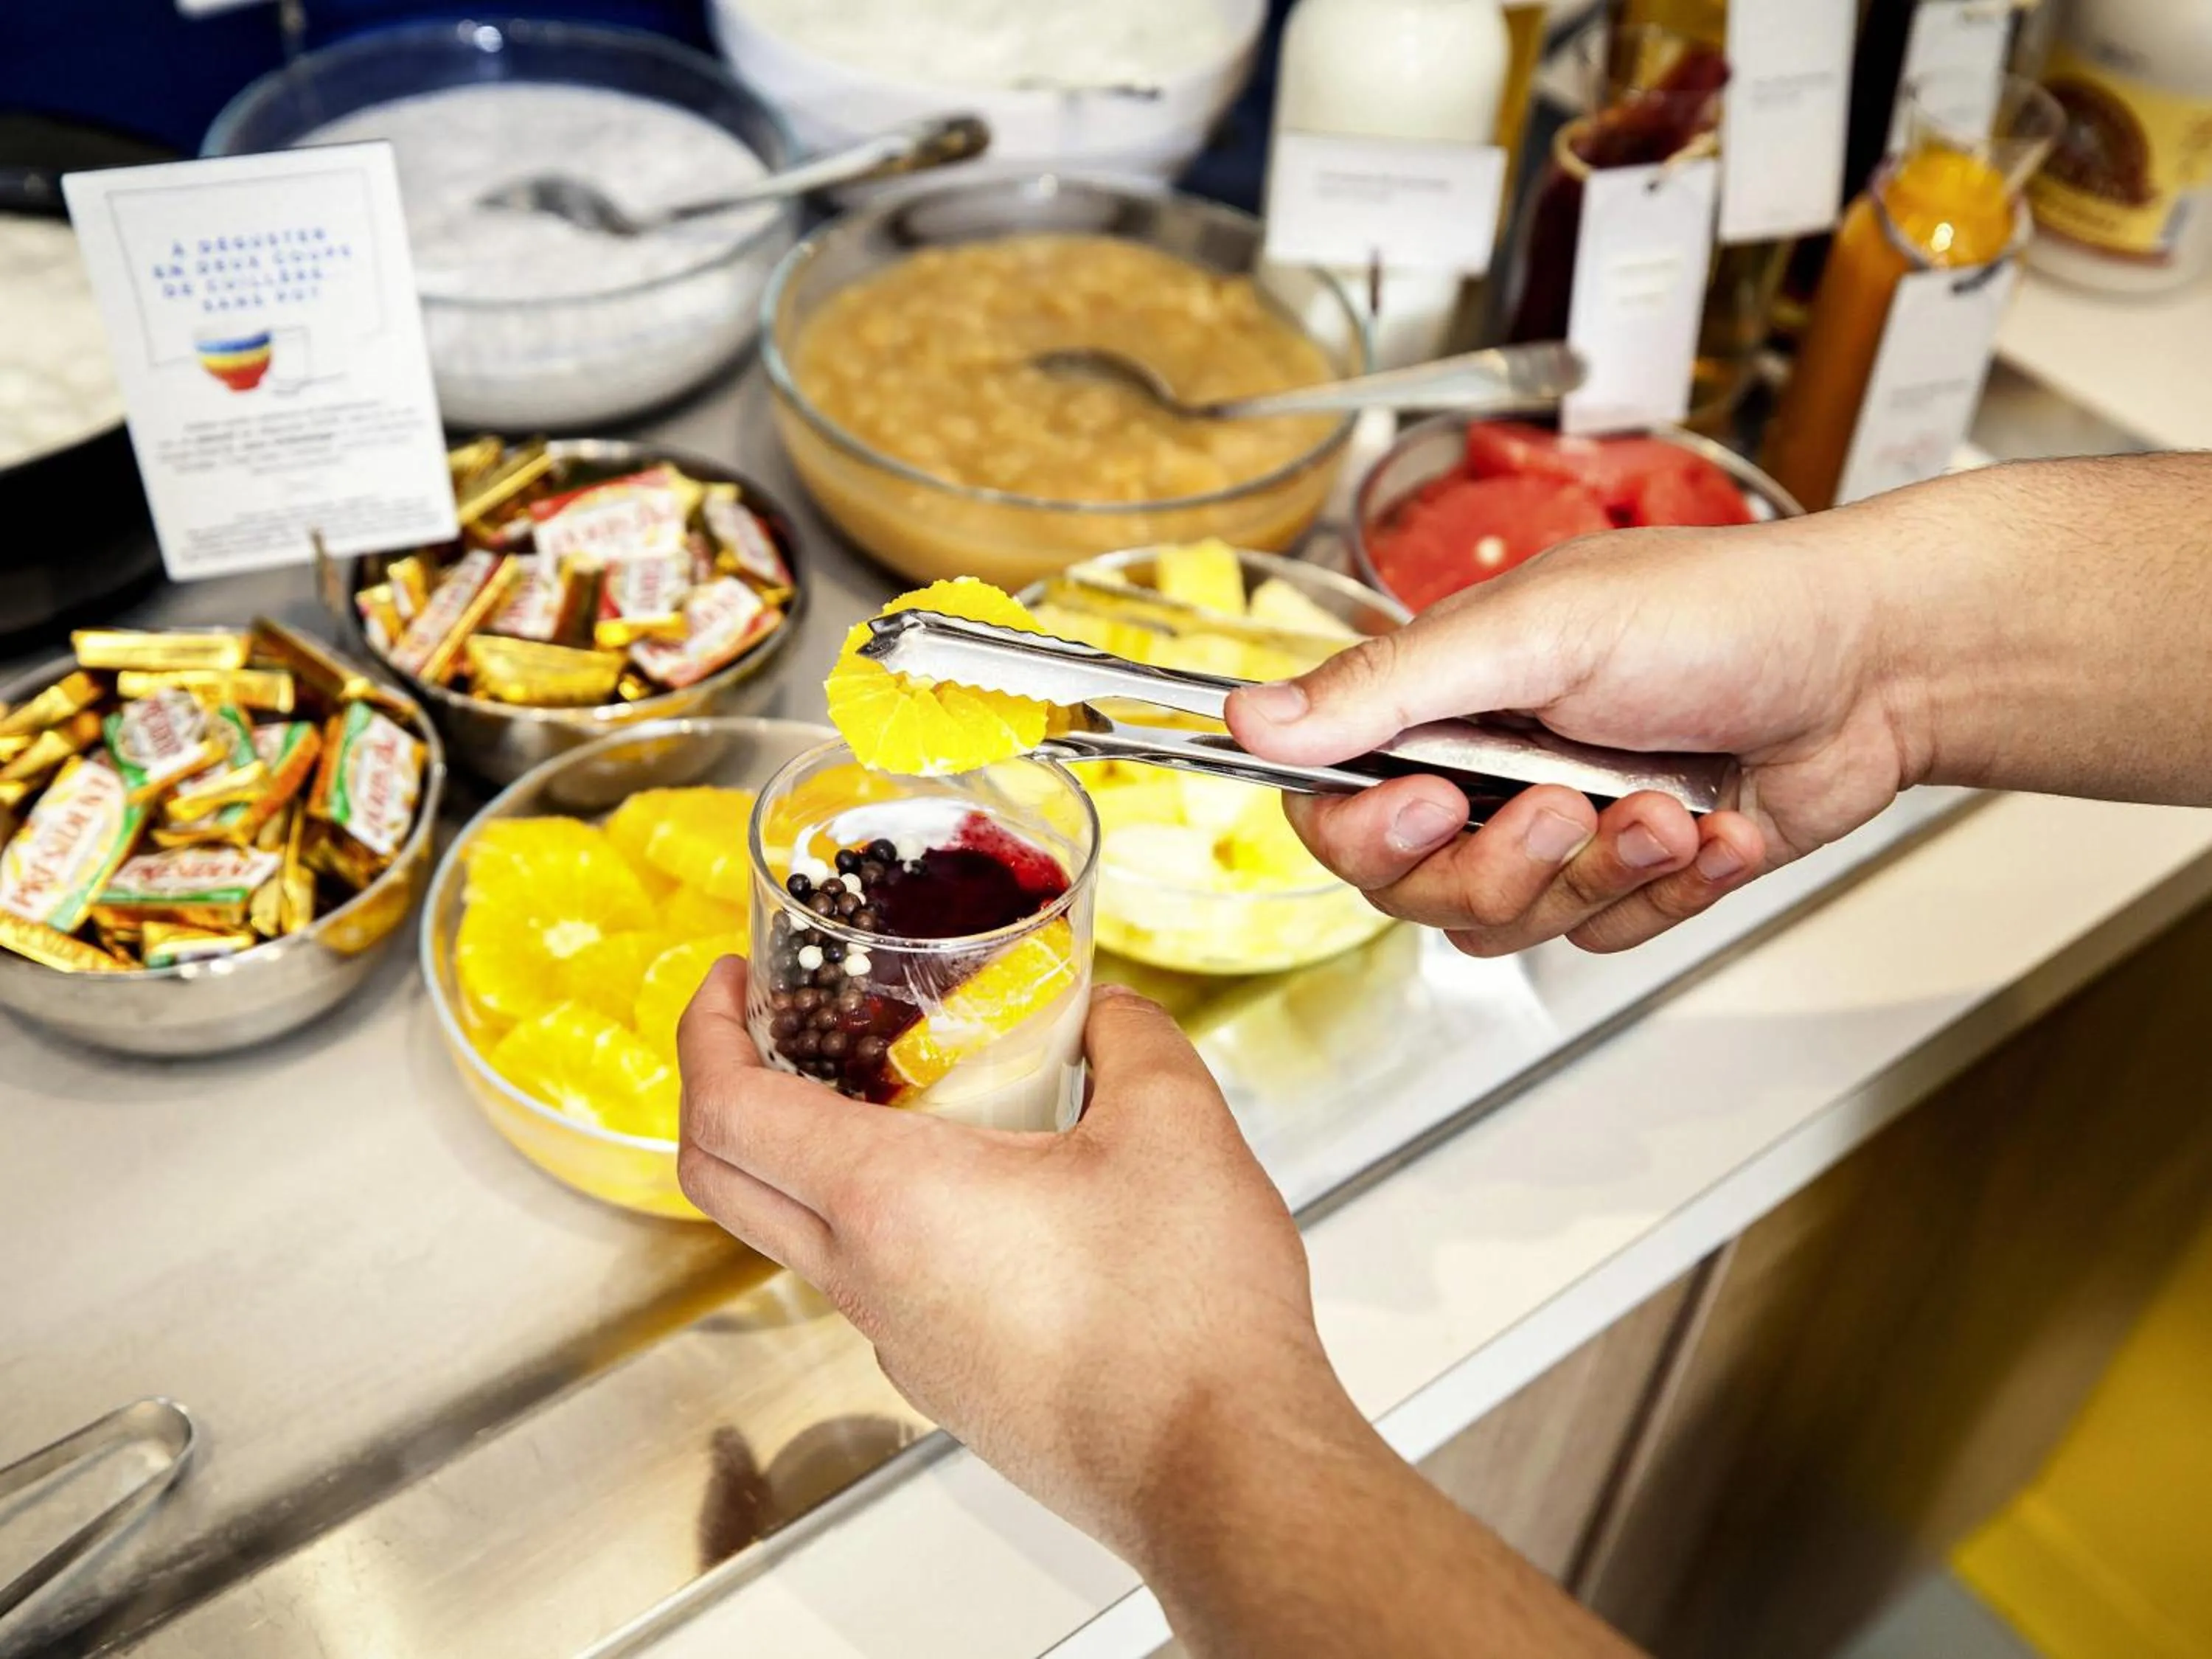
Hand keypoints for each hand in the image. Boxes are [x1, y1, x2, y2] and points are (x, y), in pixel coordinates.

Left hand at [676, 962, 1348, 1560]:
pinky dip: (889, 1219)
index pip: (726, 1113)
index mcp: (891, 1202)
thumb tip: (1109, 1011)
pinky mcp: (950, 1382)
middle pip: (727, 1184)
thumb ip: (1129, 1037)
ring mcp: (902, 1343)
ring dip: (816, 1155)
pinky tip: (986, 1185)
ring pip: (809, 1237)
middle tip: (770, 1024)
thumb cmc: (1187, 1317)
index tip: (731, 980)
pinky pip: (882, 1284)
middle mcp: (870, 1281)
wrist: (1223, 1473)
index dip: (706, 1031)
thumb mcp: (1175, 1124)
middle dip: (722, 1087)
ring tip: (904, 1090)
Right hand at [1228, 508, 1920, 953]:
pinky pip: (1605, 937)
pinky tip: (1719, 832)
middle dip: (1504, 861)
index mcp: (1443, 699)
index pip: (1337, 806)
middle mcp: (1487, 769)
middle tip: (1569, 804)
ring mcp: (1560, 830)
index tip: (1435, 801)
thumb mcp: (1535, 633)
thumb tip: (1249, 718)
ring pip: (1511, 925)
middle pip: (1417, 888)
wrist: (1880, 662)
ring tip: (1670, 812)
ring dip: (1599, 874)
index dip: (1369, 831)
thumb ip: (1387, 688)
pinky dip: (1670, 892)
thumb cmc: (1721, 613)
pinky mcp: (1632, 878)